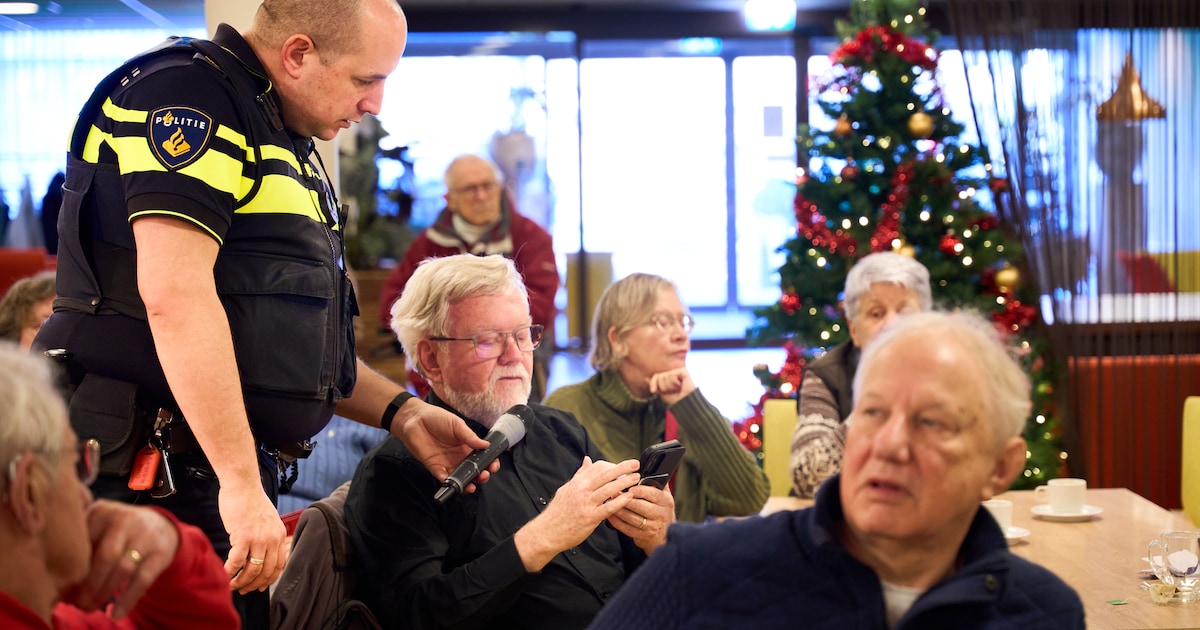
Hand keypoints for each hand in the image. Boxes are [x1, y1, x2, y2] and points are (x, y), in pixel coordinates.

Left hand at [64, 500, 179, 619]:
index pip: (83, 542)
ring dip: (104, 593)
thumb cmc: (117, 531)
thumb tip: (57, 578)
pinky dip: (128, 599)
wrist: (160, 524)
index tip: (61, 589)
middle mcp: (125, 520)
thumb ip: (79, 541)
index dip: (71, 569)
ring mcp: (146, 536)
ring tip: (90, 608)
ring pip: (123, 569)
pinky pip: (144, 580)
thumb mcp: (98, 524)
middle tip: (76, 603)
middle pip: (105, 557)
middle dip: (88, 585)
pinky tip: (116, 613)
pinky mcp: (161, 553)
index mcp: (102, 512)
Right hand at [219, 481, 287, 592]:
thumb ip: (266, 536)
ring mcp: (259, 539)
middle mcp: (272, 539)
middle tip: (243, 590)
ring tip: (232, 585)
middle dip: (253, 584)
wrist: (242, 486)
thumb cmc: (250, 501)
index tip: (260, 586)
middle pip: (266, 571)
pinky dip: (229, 572)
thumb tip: (258, 554)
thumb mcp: (267, 520)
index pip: (279, 565)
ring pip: (252, 570)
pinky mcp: (243, 536)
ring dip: (241, 582)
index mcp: (279, 535)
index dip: (269, 579)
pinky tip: (224, 575)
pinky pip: (236, 562)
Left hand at [398, 399, 495, 491]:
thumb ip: (470, 436)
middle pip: (474, 471)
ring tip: (473, 485)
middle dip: (481, 476)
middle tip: (484, 475)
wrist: (415, 419)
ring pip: (461, 478)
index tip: (493, 465)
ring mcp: (448, 463)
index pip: (482, 458)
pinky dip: (450, 484)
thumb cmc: (437, 418)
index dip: (490, 463)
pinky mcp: (435, 468)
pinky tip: (455, 484)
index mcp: (467, 446)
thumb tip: (486, 445)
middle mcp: (459, 457)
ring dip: (468, 483)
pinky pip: (444, 479)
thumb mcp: (457, 424)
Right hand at [515, 457, 639, 570]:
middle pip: (605, 474)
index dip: (612, 465)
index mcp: (577, 483)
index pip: (597, 467)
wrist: (547, 532)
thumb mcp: (566, 489)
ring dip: (624, 482)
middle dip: (623, 468)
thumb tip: (587, 460)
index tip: (622, 467)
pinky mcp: (590, 517)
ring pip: (609, 489)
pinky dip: (619, 501)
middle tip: (635, 464)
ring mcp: (586, 504)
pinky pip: (608, 508)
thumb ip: (579, 475)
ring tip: (636, 479)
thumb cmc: (557, 512)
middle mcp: (581, 490)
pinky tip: (629, 498)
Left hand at [607, 483, 674, 554]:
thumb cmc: (661, 512)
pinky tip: (610, 515)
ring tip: (609, 503)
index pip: (651, 493)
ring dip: (618, 510)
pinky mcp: (643, 536)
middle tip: (613, 493)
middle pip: (639, 505)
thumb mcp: (665, 497)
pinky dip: (617, 522)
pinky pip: (627, 529)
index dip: (638, 490)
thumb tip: (651, 469)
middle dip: (624, 499)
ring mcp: (652, 526)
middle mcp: (660, 514)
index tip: (628, 486)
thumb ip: (659, 483)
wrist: (666, 535)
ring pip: (631, 517)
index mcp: (665, 501)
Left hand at [646, 367, 694, 405]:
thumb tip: (646, 378)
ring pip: (664, 376)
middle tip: (671, 391)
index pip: (656, 376)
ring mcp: (678, 372)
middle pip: (659, 376)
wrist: (686, 403)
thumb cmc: (677, 400)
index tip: (653, 390)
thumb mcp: (662, 393)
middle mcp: (673, 374)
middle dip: (662, 386)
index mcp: (668, 378)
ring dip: (669, 386)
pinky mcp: (683, 371)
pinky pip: (671, 375)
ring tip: (677, 389)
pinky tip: (680, 385)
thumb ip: (655, 385)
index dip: (653, 383)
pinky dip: (674, 383)